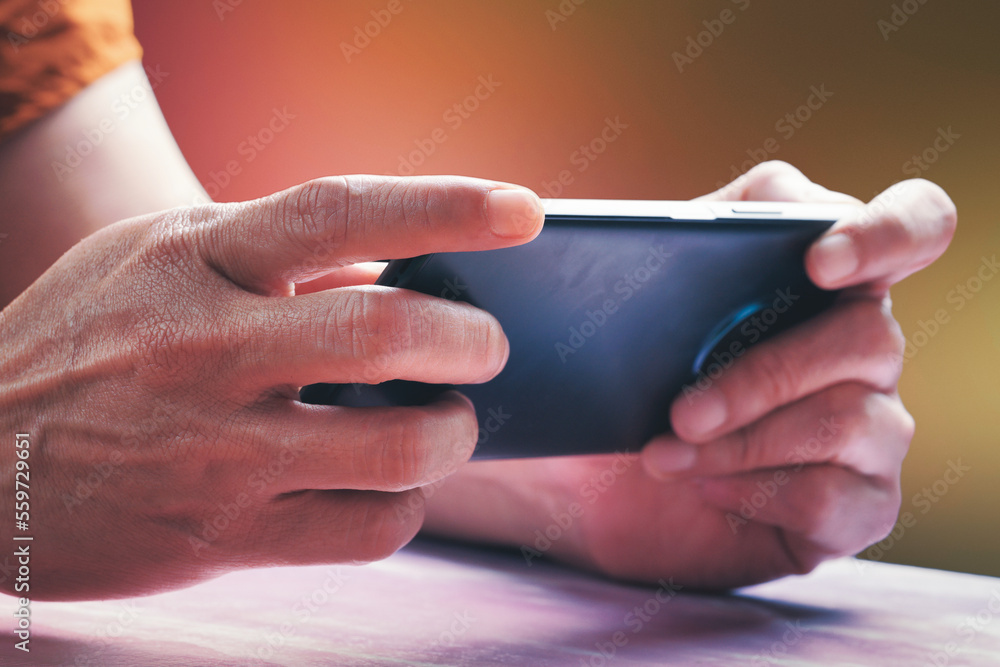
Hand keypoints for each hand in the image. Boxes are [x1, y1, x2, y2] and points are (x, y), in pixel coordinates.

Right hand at [0, 175, 542, 599]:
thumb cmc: (86, 341)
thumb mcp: (156, 259)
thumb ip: (270, 256)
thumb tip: (392, 272)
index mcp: (198, 260)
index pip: (341, 210)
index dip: (446, 206)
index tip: (521, 211)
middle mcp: (209, 351)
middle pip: (387, 335)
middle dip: (472, 342)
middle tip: (487, 347)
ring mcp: (216, 451)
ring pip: (396, 449)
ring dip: (452, 434)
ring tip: (445, 420)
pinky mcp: (222, 536)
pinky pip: (366, 531)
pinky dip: (405, 507)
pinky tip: (390, 486)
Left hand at [422, 161, 955, 588]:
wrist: (593, 482)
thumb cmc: (621, 378)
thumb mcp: (627, 307)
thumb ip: (661, 248)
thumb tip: (655, 231)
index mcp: (825, 275)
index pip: (913, 225)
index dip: (884, 233)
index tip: (818, 263)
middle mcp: (863, 344)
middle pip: (869, 337)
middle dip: (763, 374)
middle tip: (682, 410)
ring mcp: (872, 427)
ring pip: (845, 421)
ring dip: (740, 441)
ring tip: (663, 454)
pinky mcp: (858, 504)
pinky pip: (832, 499)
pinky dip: (753, 492)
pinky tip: (703, 487)